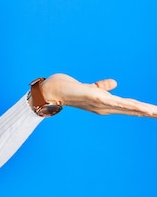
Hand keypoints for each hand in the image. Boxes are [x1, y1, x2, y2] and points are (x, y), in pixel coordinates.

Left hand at [40, 73, 156, 116]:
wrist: (49, 91)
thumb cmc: (67, 89)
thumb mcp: (89, 87)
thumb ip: (102, 87)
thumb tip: (114, 83)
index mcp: (106, 104)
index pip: (130, 107)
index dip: (145, 110)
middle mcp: (105, 107)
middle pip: (133, 110)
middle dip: (150, 113)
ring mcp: (100, 103)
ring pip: (128, 107)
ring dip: (144, 110)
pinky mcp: (95, 97)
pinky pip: (115, 101)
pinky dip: (129, 105)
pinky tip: (140, 107)